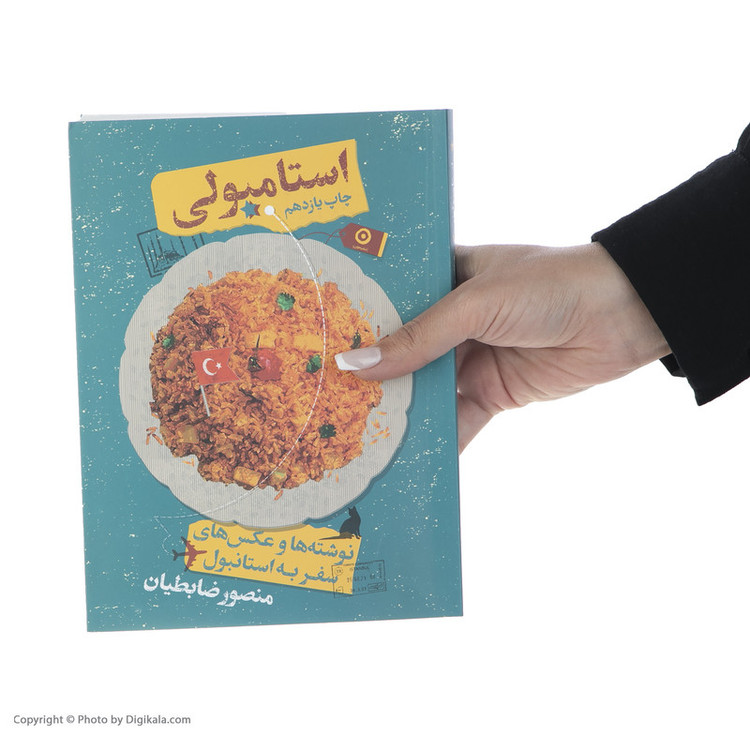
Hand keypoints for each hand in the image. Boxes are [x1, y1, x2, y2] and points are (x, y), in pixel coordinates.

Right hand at [335, 242, 669, 450]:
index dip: (353, 323)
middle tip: (321, 401)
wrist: (625, 315)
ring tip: (351, 437)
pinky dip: (437, 441)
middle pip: (399, 352)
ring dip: (397, 414)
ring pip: (424, 391)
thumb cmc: (551, 285)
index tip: (313, 346)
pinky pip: (456, 421)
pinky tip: (406, 460)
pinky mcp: (492, 392)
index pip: (387, 300)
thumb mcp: (477, 302)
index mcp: (444, 277)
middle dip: (369, 378)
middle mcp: (451, 318)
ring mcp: (470, 358)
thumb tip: (357, 365)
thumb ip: (419, 337)